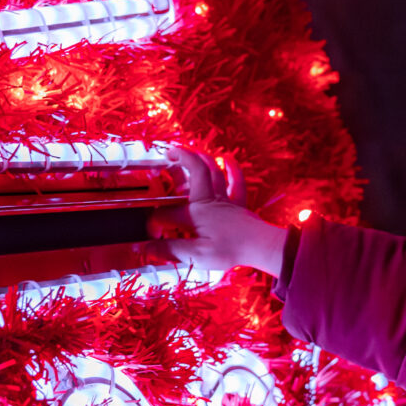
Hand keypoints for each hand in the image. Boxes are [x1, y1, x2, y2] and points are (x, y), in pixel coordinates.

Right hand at [153, 147, 289, 276]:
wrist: (261, 247)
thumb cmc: (229, 251)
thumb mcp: (195, 256)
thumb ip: (170, 249)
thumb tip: (145, 248)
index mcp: (195, 214)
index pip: (166, 214)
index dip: (153, 224)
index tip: (150, 238)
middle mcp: (209, 201)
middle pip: (195, 171)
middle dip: (180, 157)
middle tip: (167, 153)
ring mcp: (225, 199)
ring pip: (213, 170)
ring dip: (202, 157)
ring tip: (190, 150)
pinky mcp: (239, 203)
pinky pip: (236, 180)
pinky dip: (232, 168)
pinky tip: (227, 159)